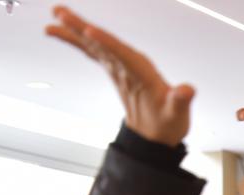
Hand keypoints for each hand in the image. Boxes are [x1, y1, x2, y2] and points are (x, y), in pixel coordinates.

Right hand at [46, 6, 193, 145]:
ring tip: (56, 14)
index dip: (106, 42)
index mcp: (145, 71)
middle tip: (62, 13)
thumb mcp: (178, 113)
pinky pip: (92, 52)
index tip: (89, 32)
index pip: (123, 53)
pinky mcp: (113, 70)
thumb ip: (181, 100)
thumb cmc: (170, 121)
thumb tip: (187, 91)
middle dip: (84, 27)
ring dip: (75, 29)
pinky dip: (76, 42)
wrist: (162, 131)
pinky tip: (59, 32)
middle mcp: (131, 64)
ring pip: (95, 43)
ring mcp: (120, 66)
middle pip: (105, 42)